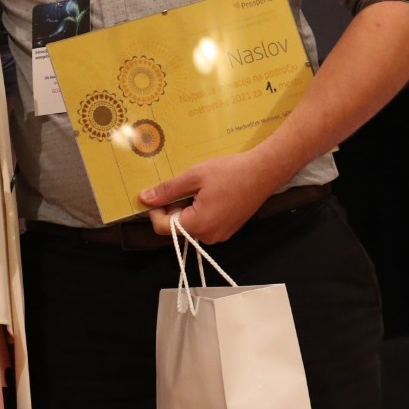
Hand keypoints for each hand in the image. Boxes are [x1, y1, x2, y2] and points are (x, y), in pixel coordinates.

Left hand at [140, 152, 280, 244]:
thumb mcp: (194, 176)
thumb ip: (168, 190)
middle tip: (184, 186)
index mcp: (199, 224)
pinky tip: (210, 194)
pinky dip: (200, 212)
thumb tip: (144, 198)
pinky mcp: (228, 230)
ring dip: (188, 209)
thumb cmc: (229, 172)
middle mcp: (209, 236)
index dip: (155, 211)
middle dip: (174, 208)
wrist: (263, 172)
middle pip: (177, 228)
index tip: (159, 194)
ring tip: (199, 188)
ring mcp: (220, 235)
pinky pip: (205, 225)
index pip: (164, 228)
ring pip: (191, 226)